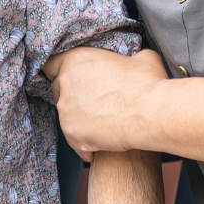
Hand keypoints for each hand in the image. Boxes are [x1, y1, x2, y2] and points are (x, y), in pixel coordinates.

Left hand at [49, 47, 168, 158]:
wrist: (152, 114)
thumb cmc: (148, 83)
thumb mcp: (141, 58)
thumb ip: (127, 58)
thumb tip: (134, 62)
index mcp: (76, 59)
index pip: (51, 65)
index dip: (59, 72)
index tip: (68, 80)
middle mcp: (65, 83)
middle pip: (58, 91)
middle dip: (72, 96)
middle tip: (94, 102)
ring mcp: (66, 112)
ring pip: (66, 118)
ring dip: (80, 120)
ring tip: (104, 123)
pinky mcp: (73, 135)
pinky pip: (76, 142)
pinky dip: (88, 145)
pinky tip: (103, 143)